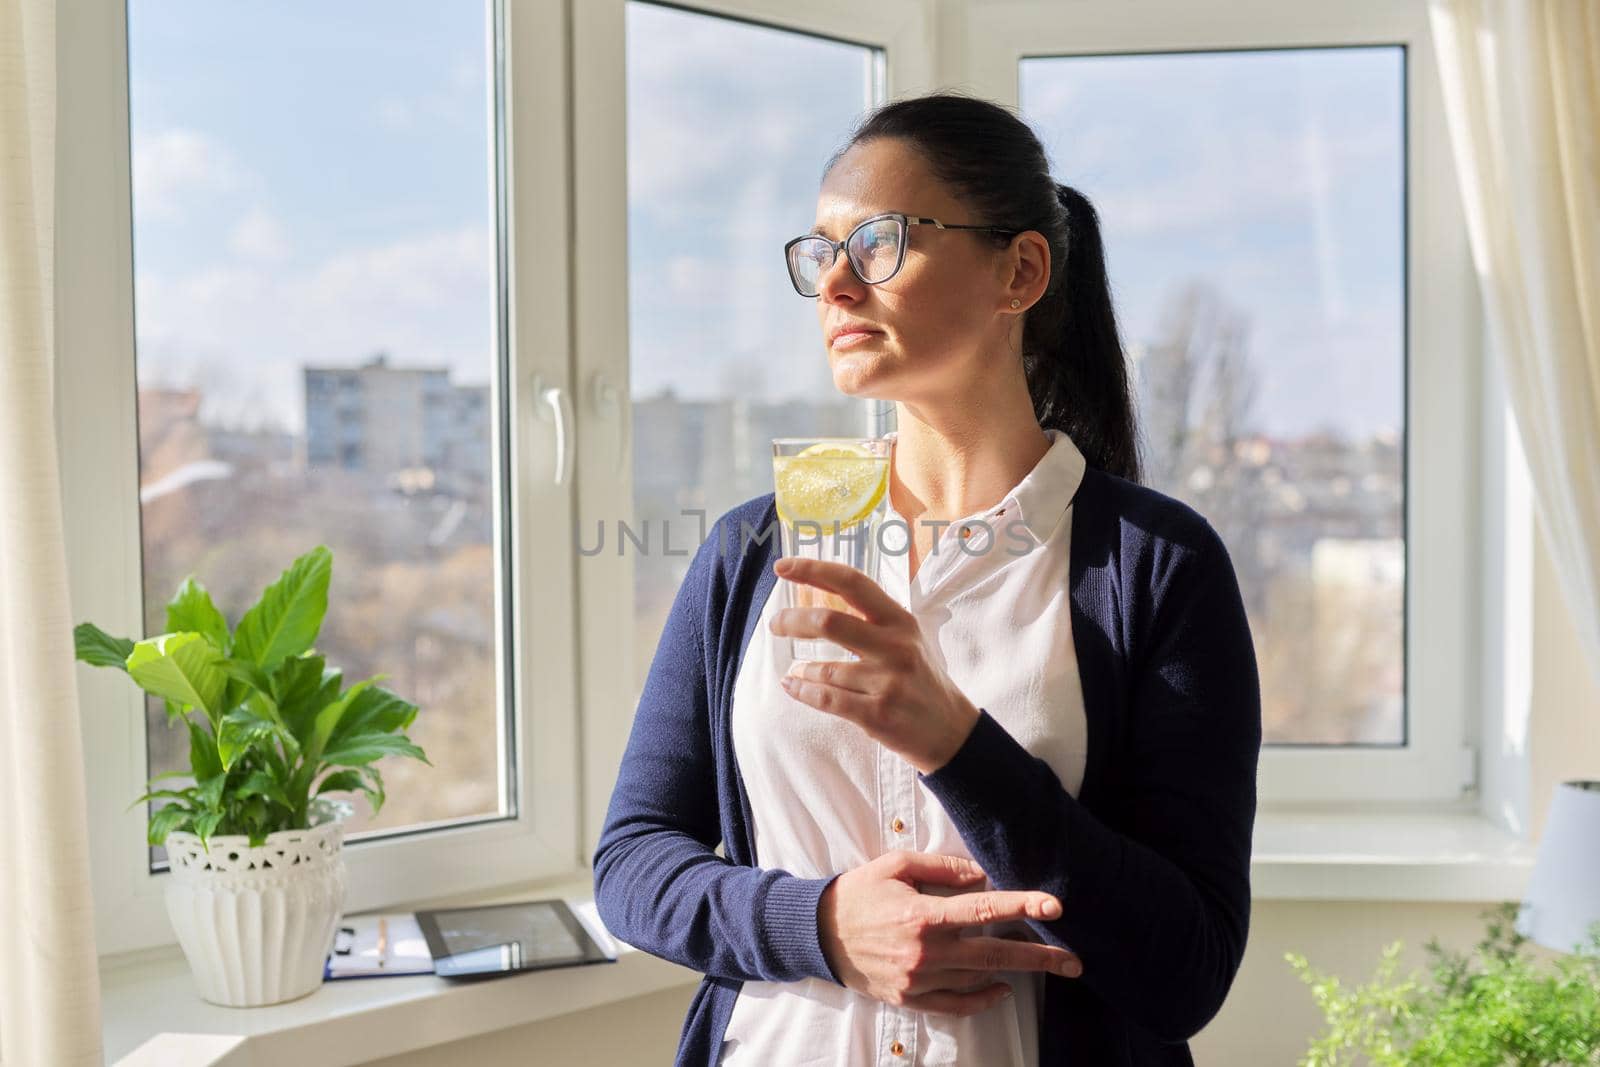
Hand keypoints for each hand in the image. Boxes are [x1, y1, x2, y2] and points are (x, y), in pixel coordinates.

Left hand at [770, 556, 978, 773]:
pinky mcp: (877, 714)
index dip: (814, 570)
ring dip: (801, 670)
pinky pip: (826, 699)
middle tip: (775, 624)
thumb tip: (821, 602)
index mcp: (900, 621)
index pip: (852, 584)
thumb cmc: (922, 681)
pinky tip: (793, 686)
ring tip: (796, 672)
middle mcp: (895, 646)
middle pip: (829, 621)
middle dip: (792, 621)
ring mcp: (887, 681)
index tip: (783, 566)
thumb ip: (873, 620)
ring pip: (824, 668)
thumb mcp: (909, 639)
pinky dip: (802, 692)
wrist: (952, 732)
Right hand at [819, 851, 1083, 1015]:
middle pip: (994, 953)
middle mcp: (925, 952)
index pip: (982, 910)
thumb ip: (942, 868)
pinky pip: (955, 1004)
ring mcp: (919, 979)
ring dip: (1012, 970)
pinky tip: (1002, 988)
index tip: (1054, 906)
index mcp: (922, 915)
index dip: (1021, 906)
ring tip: (1046, 963)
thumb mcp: (896, 865)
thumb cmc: (859, 892)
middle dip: (1039, 956)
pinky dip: (982, 999)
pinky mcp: (911, 997)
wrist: (817, 933)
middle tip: (1074, 960)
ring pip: (978, 977)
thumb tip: (982, 875)